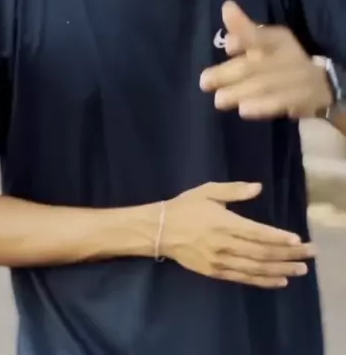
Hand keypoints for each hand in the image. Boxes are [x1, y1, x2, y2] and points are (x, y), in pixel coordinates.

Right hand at [162, 182, 314, 288]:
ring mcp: (220, 261)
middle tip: (308, 255)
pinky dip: (263, 281)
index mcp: (223, 222)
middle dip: (286, 254)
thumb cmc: (185, 206)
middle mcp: (224, 244)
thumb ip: (234, 190)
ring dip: (279, 270)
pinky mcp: (215, 273)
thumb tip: (258, 187)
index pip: (256, 233)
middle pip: (261, 252)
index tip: (297, 240)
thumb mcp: (207, 191)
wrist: (159, 230)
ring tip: (299, 270)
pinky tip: (278, 280)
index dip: (277, 237)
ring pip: (255, 268)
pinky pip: (243, 278)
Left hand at [199, 2, 332, 119]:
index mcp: (277, 39)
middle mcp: (287, 55)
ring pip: (264, 85)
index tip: (228, 38)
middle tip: (204, 82)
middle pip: (254, 65)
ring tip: (219, 100)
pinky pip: (279, 104)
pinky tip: (244, 110)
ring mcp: (296, 78)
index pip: (259, 35)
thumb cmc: (281, 60)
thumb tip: (227, 14)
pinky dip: (261, 107)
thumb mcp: (264, 42)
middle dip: (228, 74)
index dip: (243, 34)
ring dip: (239, 92)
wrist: (318, 85)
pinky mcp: (300, 99)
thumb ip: (244, 30)